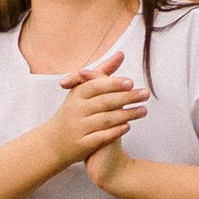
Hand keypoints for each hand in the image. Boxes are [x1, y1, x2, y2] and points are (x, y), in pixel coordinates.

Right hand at [50, 52, 147, 182]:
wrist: (52, 144)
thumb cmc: (72, 112)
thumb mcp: (81, 91)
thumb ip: (101, 73)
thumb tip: (120, 54)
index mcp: (77, 95)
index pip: (95, 87)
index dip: (113, 84)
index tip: (131, 82)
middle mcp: (76, 111)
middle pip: (104, 102)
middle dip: (127, 97)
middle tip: (145, 94)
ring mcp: (78, 128)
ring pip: (105, 120)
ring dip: (126, 114)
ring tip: (143, 110)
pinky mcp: (82, 145)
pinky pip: (100, 137)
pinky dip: (114, 132)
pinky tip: (128, 127)